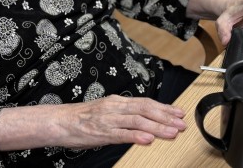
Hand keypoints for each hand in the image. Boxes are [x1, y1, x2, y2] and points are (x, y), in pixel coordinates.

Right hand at [0, 95, 186, 150]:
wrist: (60, 121)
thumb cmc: (83, 118)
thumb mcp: (107, 110)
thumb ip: (125, 114)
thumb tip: (145, 121)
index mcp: (117, 101)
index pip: (145, 102)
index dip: (164, 107)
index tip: (178, 113)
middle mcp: (115, 107)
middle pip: (145, 110)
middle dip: (166, 117)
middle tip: (181, 123)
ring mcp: (109, 119)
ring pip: (138, 121)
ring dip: (157, 127)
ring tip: (172, 133)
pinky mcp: (102, 132)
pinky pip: (122, 134)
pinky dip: (137, 136)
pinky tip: (148, 140)